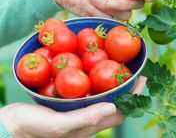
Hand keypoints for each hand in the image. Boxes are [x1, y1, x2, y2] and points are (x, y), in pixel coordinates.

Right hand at [0, 77, 145, 137]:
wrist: (14, 125)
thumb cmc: (33, 127)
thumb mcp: (58, 125)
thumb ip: (83, 119)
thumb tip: (112, 106)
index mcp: (89, 125)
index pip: (120, 112)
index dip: (133, 97)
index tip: (142, 80)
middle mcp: (88, 117)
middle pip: (116, 102)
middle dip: (128, 87)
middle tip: (135, 71)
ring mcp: (79, 108)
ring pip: (104, 95)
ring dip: (114, 83)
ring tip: (120, 67)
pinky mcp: (70, 102)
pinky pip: (89, 90)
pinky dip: (97, 80)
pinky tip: (95, 68)